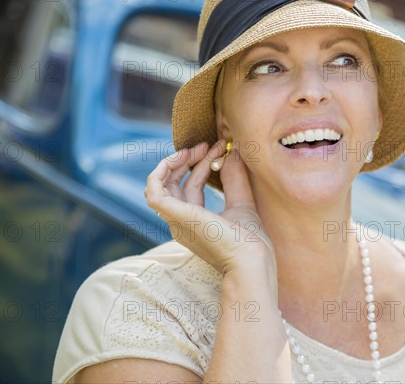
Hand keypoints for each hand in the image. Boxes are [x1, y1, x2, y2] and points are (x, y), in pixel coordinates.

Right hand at [145, 141, 275, 278]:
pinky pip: (153, 192)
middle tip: (208, 145)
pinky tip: (180, 157)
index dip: (202, 165)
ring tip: (197, 148)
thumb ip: (235, 178)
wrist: (250, 260)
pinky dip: (160, 173)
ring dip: (175, 162)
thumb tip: (233, 152)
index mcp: (195, 221)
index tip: (221, 148)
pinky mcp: (175, 216)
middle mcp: (181, 222)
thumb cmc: (249, 242)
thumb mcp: (242, 202)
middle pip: (174, 184)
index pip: (191, 187)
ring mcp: (176, 220)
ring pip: (161, 185)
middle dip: (188, 160)